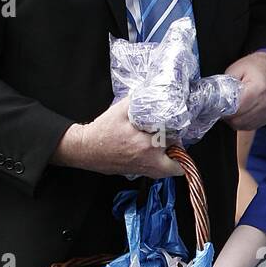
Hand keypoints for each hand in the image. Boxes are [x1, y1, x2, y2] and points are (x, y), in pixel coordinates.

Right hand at [51, 96, 182, 176]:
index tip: (176, 127)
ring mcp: (144, 170)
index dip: (177, 133)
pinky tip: (154, 153)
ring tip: (167, 148)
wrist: (86, 149)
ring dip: (172, 161)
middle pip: (177, 165)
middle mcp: (149, 161)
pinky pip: (158, 173)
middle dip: (180, 153)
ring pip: (169, 172)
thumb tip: (152, 93)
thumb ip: (138, 101)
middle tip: (174, 142)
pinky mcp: (138, 174)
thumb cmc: (102, 131)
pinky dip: (161, 165)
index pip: (174, 140)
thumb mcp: (120, 110)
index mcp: (147, 145)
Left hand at [223, 51, 265, 130]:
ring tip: (233, 109)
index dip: (224, 110)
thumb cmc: (256, 67)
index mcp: (258, 89)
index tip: (219, 107)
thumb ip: (226, 84)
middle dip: (228, 117)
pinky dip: (243, 122)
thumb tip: (216, 99)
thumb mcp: (237, 69)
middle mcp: (265, 103)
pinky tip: (241, 112)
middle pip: (238, 120)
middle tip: (224, 108)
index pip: (236, 109)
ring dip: (235, 120)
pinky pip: (250, 126)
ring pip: (243, 126)